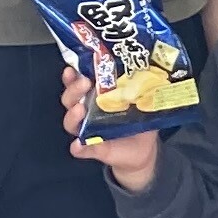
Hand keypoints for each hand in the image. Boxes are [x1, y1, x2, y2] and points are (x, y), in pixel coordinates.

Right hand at [62, 66, 159, 190]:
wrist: (144, 148)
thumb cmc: (138, 120)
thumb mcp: (140, 101)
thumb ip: (139, 88)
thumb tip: (146, 71)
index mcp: (95, 97)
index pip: (78, 83)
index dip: (72, 76)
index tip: (72, 68)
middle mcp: (86, 112)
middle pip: (70, 100)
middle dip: (74, 90)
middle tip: (84, 83)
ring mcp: (86, 131)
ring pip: (70, 122)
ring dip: (73, 116)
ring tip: (80, 110)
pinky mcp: (92, 149)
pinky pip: (79, 149)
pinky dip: (78, 147)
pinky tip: (79, 144)